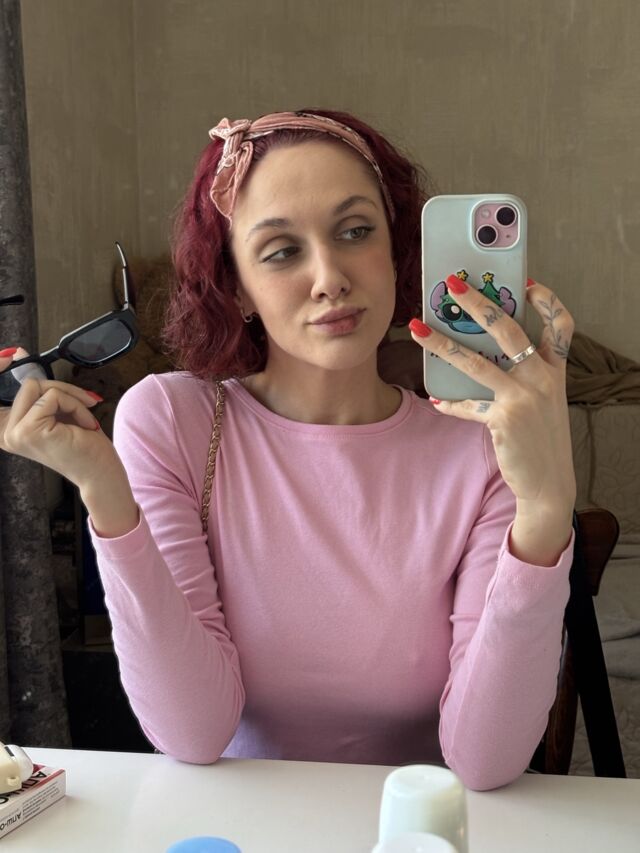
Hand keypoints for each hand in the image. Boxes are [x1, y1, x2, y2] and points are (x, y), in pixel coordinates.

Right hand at [0, 347, 119, 490]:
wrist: (101, 474)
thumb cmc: (84, 444)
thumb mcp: (57, 410)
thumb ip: (38, 388)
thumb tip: (18, 352)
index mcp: (8, 428)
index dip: (1, 366)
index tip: (16, 353)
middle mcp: (5, 434)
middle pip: (29, 383)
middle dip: (63, 389)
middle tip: (84, 405)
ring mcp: (14, 434)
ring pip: (40, 387)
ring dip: (72, 398)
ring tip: (84, 419)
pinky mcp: (29, 431)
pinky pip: (54, 396)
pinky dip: (76, 405)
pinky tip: (85, 426)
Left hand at [409, 277, 576, 512]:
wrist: (550, 483)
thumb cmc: (541, 438)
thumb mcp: (544, 400)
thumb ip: (526, 374)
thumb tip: (486, 350)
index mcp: (555, 370)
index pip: (561, 324)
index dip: (546, 299)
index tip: (527, 282)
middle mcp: (542, 378)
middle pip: (508, 329)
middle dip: (478, 303)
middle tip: (454, 284)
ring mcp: (523, 398)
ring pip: (475, 362)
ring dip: (441, 343)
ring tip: (417, 329)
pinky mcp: (503, 419)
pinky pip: (467, 405)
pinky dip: (450, 403)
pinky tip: (437, 400)